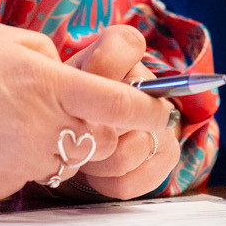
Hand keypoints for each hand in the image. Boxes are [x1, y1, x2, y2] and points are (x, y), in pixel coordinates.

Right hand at [0, 22, 165, 200]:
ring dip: (54, 144)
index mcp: (49, 85)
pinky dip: (15, 159)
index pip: (120, 104)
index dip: (147, 111)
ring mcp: (22, 164)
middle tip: (78, 112)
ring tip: (7, 120)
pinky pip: (24, 174)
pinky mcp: (0, 188)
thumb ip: (45, 55)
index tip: (157, 110)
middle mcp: (44, 130)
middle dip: (102, 131)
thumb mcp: (1, 37)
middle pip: (100, 142)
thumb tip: (66, 70)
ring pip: (62, 160)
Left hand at [66, 25, 182, 199]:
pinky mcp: (167, 155)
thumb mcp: (58, 85)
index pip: (126, 42)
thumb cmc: (64, 108)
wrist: (78, 144)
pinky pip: (130, 179)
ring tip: (81, 155)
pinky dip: (104, 183)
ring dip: (95, 161)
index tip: (80, 83)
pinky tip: (96, 173)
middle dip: (90, 130)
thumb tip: (73, 90)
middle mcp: (150, 85)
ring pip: (126, 151)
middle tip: (73, 133)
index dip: (101, 66)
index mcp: (123, 57)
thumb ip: (66, 80)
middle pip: (125, 108)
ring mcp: (164, 121)